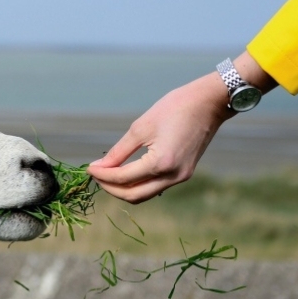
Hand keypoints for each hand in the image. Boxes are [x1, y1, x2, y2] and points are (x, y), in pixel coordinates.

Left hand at [87, 72, 232, 202]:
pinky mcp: (184, 174)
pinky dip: (138, 184)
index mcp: (161, 163)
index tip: (88, 168)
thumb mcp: (140, 128)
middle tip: (96, 175)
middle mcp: (173, 176)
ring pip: (144, 194)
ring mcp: (181, 177)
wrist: (209, 103)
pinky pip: (155, 187)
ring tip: (107, 175)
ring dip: (123, 189)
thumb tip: (100, 167)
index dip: (102, 175)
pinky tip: (126, 173)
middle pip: (133, 195)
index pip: (123, 179)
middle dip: (110, 188)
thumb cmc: (174, 108)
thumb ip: (118, 152)